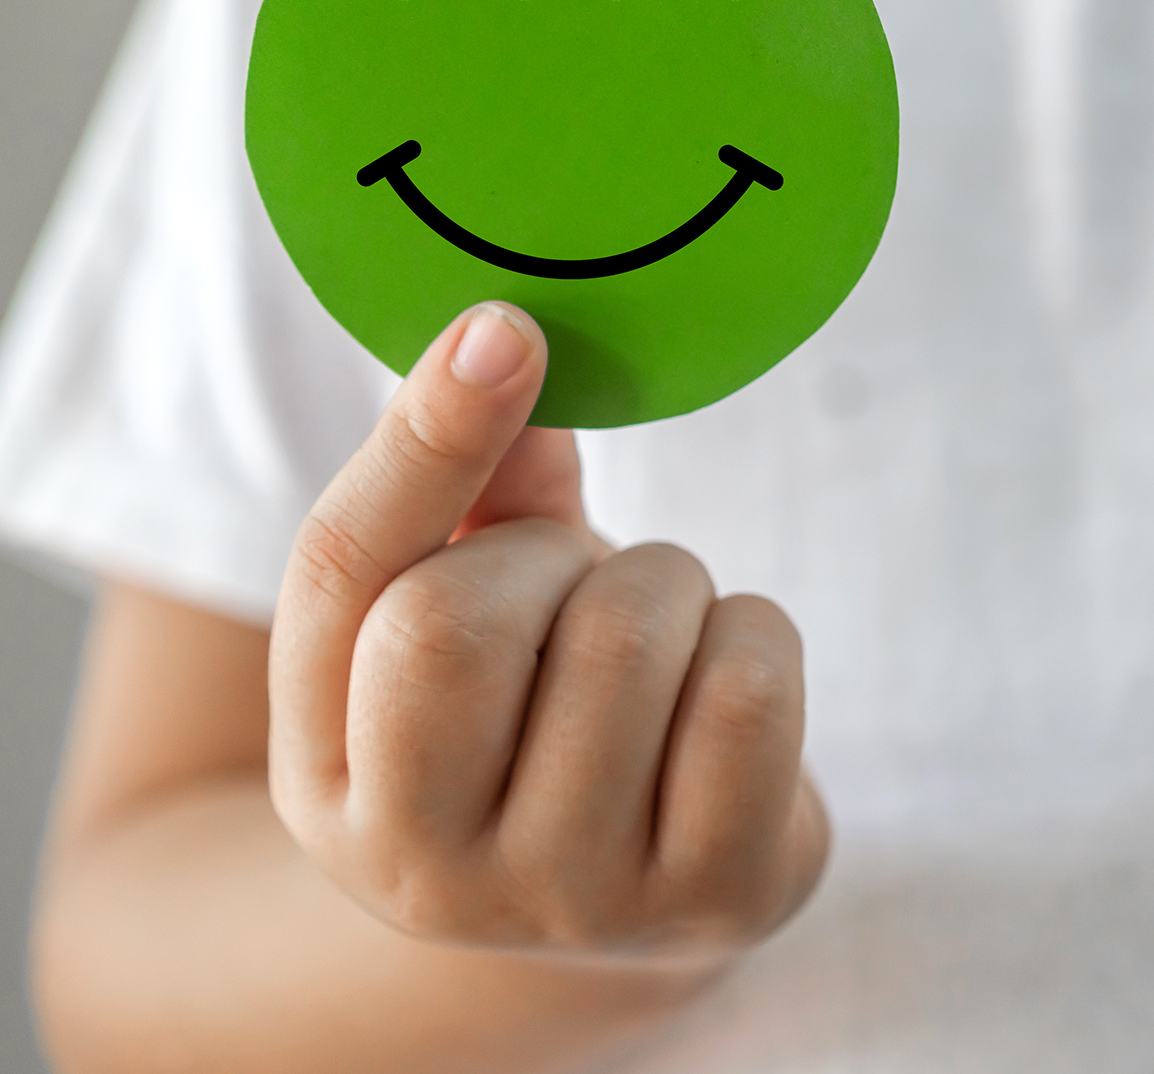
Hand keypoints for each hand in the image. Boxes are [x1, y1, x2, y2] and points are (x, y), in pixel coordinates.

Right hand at [267, 303, 827, 966]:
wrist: (653, 891)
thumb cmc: (548, 715)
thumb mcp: (477, 614)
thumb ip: (474, 497)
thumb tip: (499, 347)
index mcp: (324, 776)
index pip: (341, 579)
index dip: (422, 441)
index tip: (501, 329)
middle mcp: (419, 864)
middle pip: (458, 621)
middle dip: (551, 553)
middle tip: (582, 585)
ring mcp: (568, 896)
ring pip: (622, 636)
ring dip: (668, 585)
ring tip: (658, 639)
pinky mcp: (712, 892)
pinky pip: (747, 688)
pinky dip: (757, 636)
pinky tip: (726, 683)